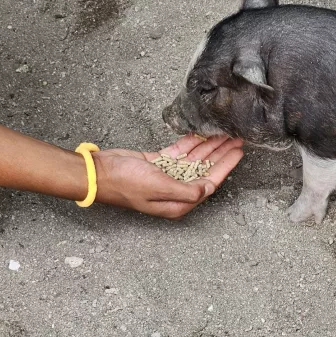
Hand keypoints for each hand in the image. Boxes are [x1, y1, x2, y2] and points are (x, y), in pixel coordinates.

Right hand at [93, 134, 243, 218]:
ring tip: (224, 134)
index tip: (238, 152)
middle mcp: (175, 191)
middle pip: (205, 169)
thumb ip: (186, 190)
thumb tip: (208, 189)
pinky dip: (190, 142)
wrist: (98, 172)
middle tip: (236, 139)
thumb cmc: (124, 183)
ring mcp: (167, 176)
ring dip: (209, 146)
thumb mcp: (159, 187)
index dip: (225, 166)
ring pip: (194, 159)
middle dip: (221, 154)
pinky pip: (179, 153)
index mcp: (178, 202)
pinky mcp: (158, 163)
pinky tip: (202, 134)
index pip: (209, 183)